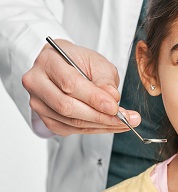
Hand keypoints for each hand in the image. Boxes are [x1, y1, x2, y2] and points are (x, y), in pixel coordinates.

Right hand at [22, 39, 140, 135]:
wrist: (64, 66)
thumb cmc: (79, 61)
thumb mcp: (96, 62)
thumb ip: (105, 79)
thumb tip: (113, 98)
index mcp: (48, 62)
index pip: (70, 84)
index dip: (94, 98)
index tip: (115, 107)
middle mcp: (37, 83)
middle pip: (67, 106)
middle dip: (100, 116)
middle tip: (125, 119)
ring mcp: (39, 103)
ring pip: (70, 121)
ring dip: (101, 125)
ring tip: (125, 123)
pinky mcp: (46, 118)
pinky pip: (71, 129)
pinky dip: (94, 129)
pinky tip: (111, 125)